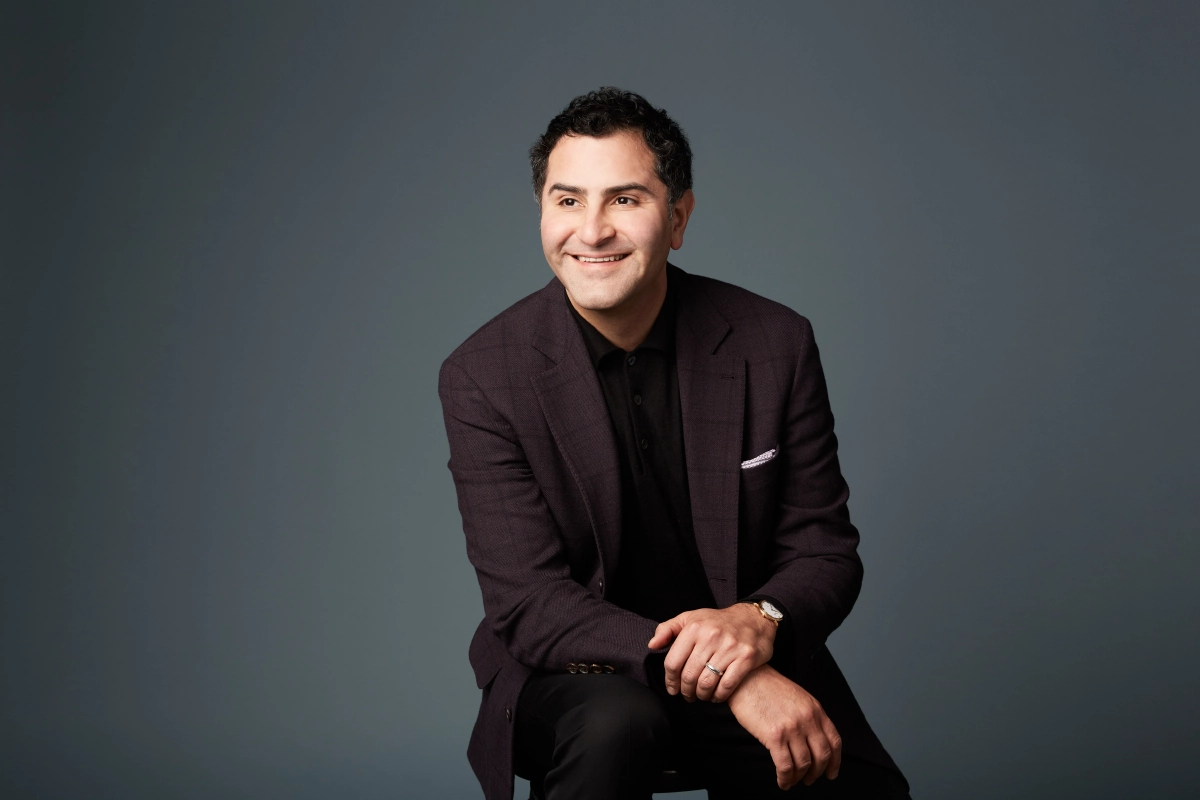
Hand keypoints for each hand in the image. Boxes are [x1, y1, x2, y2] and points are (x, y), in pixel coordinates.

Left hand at [647, 604, 774, 701]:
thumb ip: (668, 629)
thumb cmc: (718, 621)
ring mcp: (730, 648)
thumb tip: (653, 645)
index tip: (672, 688)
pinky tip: (716, 696)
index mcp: (694, 627)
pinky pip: (726, 685)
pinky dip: (718, 696)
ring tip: (701, 695)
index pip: (673, 662)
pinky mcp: (746, 658)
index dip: (670, 680)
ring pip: (707, 683)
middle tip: (687, 695)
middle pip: (689, 675)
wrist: (754, 618)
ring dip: (701, 695)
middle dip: (686, 691)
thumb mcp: (691, 618)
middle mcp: (711, 636)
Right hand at [727, 664, 841, 789]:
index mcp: (815, 709)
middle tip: (810, 780)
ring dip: (799, 778)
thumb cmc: (766, 687)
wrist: (745, 677)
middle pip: (822, 756)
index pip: (834, 741)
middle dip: (817, 773)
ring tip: (791, 781)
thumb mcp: (797, 697)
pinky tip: (782, 781)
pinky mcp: (774, 736)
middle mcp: (807, 719)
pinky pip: (785, 766)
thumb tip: (812, 741)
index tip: (831, 773)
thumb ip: (808, 716)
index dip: (835, 762)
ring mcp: (792, 728)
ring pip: (804, 764)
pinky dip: (785, 778)